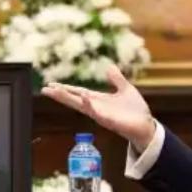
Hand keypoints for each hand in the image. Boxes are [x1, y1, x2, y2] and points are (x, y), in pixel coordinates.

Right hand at [41, 64, 155, 149]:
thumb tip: (109, 66)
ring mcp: (101, 115)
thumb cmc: (135, 110)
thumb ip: (116, 79)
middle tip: (44, 89)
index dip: (65, 88)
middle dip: (59, 94)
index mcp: (98, 100)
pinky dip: (90, 105)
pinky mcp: (109, 121)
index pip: (78, 92)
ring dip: (68, 98)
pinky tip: (83, 97)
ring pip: (81, 106)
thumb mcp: (126, 89)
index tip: (51, 84)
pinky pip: (97, 112)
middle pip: (74, 100)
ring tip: (55, 91)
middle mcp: (96, 107)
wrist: (146, 125)